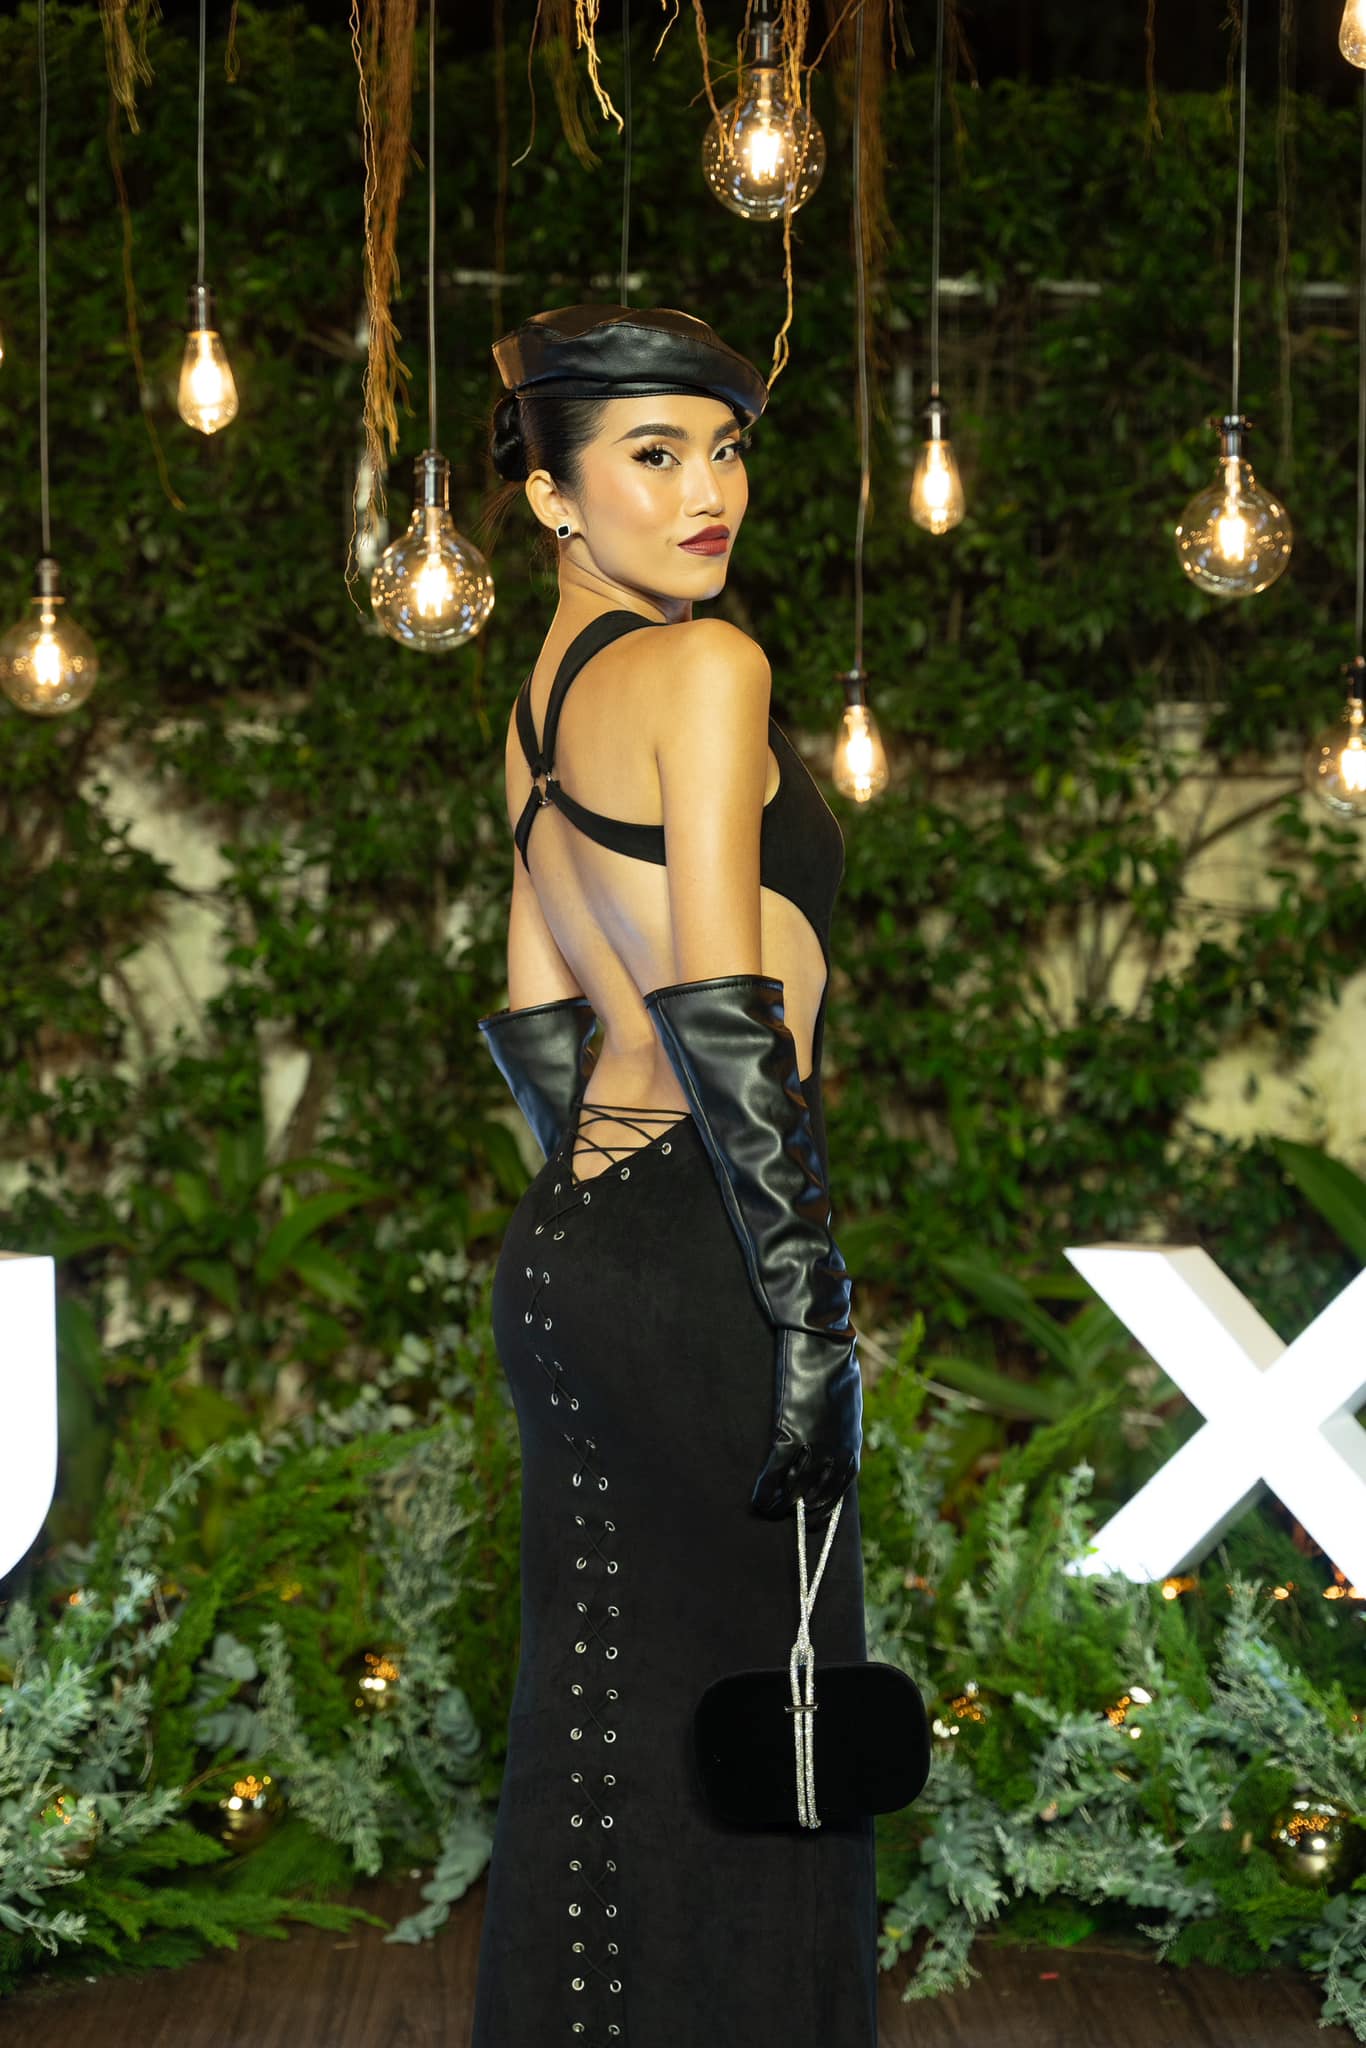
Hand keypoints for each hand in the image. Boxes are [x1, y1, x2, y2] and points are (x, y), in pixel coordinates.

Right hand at [750, 1326, 862, 1519]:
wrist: (825, 1346)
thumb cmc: (836, 1369)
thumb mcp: (847, 1405)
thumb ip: (840, 1429)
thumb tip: (833, 1443)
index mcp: (852, 1445)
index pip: (841, 1488)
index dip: (827, 1508)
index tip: (817, 1519)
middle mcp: (836, 1451)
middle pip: (819, 1495)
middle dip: (805, 1512)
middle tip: (791, 1518)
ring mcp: (814, 1444)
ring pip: (796, 1488)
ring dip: (782, 1505)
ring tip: (769, 1512)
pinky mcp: (791, 1434)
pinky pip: (776, 1472)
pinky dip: (766, 1489)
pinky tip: (757, 1499)